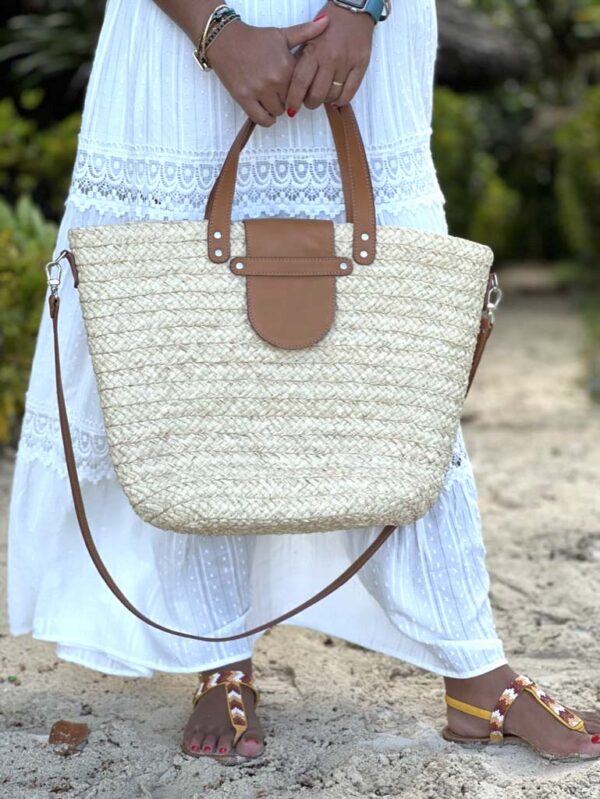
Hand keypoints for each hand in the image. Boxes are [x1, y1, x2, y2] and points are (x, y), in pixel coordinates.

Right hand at [207, 16, 329, 126]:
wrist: (225, 39)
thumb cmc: (254, 38)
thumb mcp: (282, 34)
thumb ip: (305, 32)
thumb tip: (327, 21)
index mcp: (286, 66)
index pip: (303, 89)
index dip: (300, 89)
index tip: (295, 87)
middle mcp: (274, 80)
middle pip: (291, 102)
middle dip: (288, 99)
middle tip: (281, 92)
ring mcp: (259, 90)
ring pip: (278, 112)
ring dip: (276, 108)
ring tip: (272, 99)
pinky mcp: (244, 98)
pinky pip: (262, 119)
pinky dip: (266, 119)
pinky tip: (265, 111)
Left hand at [286, 3, 374, 113]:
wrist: (352, 9)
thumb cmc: (329, 22)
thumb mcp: (308, 37)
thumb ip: (301, 59)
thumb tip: (291, 83)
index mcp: (314, 50)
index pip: (300, 82)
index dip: (294, 99)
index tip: (291, 108)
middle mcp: (330, 58)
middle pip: (317, 94)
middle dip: (310, 103)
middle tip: (309, 101)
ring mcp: (346, 63)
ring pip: (333, 95)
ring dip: (325, 101)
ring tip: (322, 96)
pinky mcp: (360, 65)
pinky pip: (349, 93)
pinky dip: (341, 100)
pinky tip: (336, 99)